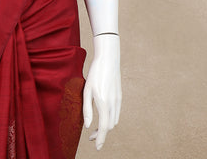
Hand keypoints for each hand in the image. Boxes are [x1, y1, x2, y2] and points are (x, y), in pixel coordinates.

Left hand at [83, 34, 120, 150]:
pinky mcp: (120, 97)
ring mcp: (118, 100)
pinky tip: (103, 117)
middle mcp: (113, 104)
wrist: (108, 59)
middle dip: (101, 134)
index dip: (100, 139)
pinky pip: (116, 113)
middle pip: (109, 126)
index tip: (96, 147)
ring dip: (106, 127)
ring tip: (96, 128)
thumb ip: (87, 109)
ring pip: (114, 121)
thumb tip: (88, 126)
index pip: (104, 127)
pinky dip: (110, 119)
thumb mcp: (86, 90)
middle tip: (91, 137)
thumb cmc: (95, 73)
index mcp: (103, 103)